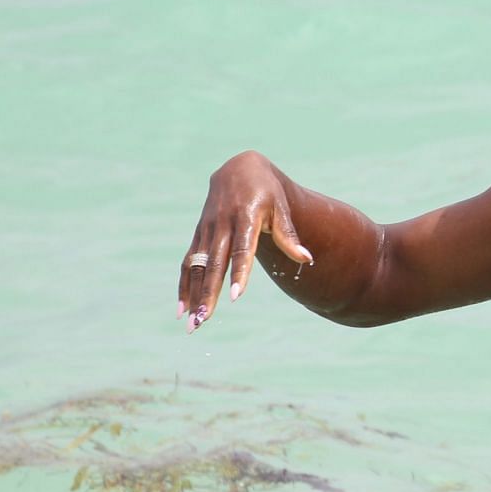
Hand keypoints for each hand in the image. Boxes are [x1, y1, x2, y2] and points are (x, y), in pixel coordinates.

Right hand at [178, 151, 313, 332]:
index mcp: (245, 216)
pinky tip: (183, 308)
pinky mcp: (198, 234)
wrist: (238, 168)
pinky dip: (184, 285)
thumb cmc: (266, 192)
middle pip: (214, 263)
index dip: (239, 272)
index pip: (242, 249)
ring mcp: (206, 230)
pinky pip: (188, 262)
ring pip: (196, 266)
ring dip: (193, 295)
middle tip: (205, 319)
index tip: (237, 296)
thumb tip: (306, 259)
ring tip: (192, 323)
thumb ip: (289, 235)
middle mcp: (222, 224)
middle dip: (208, 293)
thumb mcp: (281, 208)